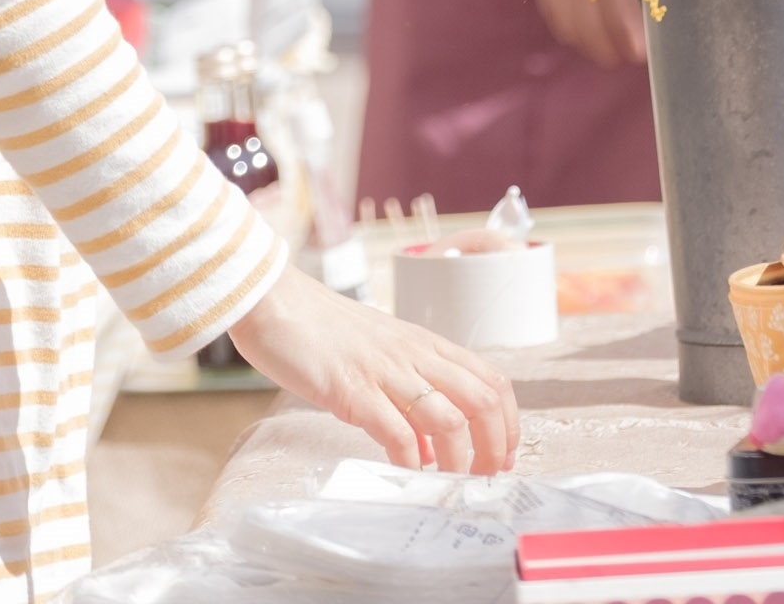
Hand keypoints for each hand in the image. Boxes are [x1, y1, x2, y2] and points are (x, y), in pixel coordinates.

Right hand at [229, 264, 520, 472]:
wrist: (275, 300)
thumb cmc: (323, 330)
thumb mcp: (380, 355)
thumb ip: (410, 395)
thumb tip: (431, 449)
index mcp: (426, 345)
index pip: (492, 381)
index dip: (508, 423)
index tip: (504, 457)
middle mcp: (414, 355)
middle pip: (483, 401)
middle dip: (494, 447)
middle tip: (485, 478)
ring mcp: (385, 372)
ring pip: (449, 419)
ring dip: (459, 460)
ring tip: (452, 483)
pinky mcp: (352, 389)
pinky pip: (396, 432)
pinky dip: (410, 461)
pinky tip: (407, 474)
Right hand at [530, 0, 647, 66]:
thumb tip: (652, 14)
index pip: (619, 20)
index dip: (630, 42)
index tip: (640, 53)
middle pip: (593, 32)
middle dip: (609, 50)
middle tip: (622, 56)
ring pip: (571, 30)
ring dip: (588, 43)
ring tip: (603, 47)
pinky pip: (555, 17)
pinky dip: (569, 28)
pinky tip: (582, 30)